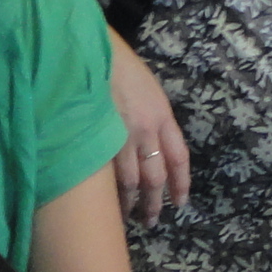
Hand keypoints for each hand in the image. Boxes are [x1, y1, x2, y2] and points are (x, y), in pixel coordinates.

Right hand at [105, 37, 191, 223]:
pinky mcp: (98, 138)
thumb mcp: (147, 90)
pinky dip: (110, 191)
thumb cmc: (117, 65)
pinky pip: (108, 173)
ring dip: (131, 203)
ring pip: (131, 180)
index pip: (178, 157)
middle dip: (155, 201)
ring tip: (128, 218)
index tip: (180, 202)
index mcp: (162, 115)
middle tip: (152, 220)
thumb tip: (151, 145)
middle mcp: (146, 129)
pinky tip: (107, 203)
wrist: (90, 51)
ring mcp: (121, 135)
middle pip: (156, 175)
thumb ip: (152, 117)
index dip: (181, 183)